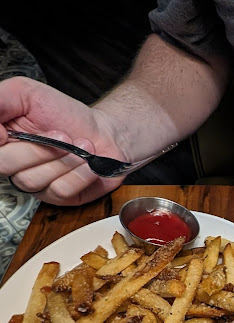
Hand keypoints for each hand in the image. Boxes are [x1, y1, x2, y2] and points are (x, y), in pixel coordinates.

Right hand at [0, 77, 126, 205]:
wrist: (103, 132)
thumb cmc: (66, 114)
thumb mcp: (26, 93)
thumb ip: (0, 101)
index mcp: (2, 140)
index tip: (8, 132)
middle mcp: (14, 164)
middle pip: (3, 165)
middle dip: (36, 149)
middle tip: (61, 135)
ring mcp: (36, 183)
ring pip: (32, 180)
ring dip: (62, 159)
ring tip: (80, 145)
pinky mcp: (58, 196)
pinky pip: (60, 190)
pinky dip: (79, 173)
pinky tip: (87, 163)